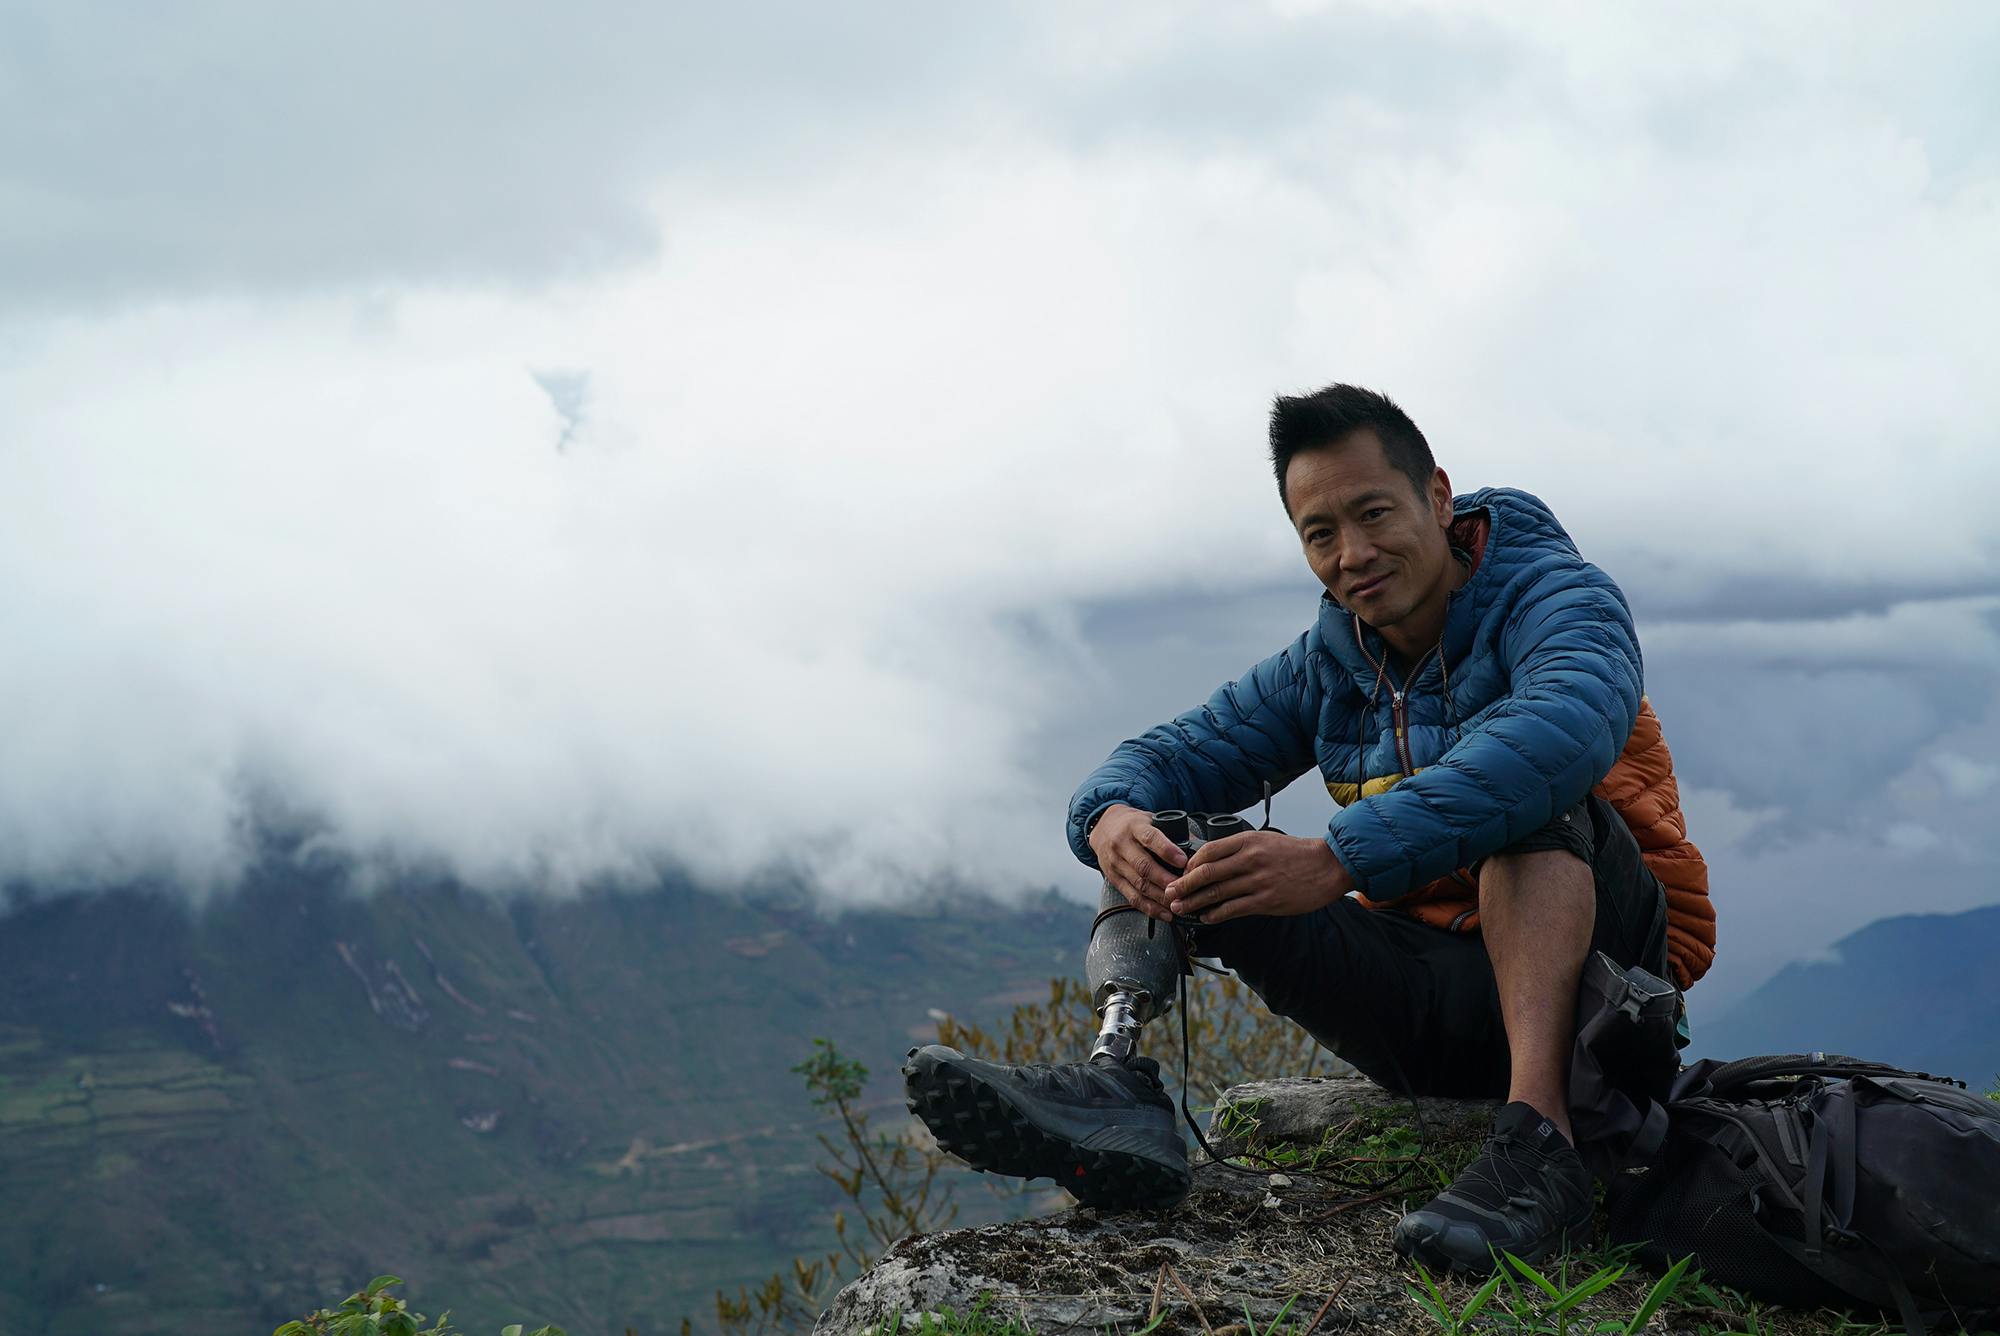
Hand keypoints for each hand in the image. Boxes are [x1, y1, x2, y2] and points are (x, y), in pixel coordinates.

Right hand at [1087, 804, 1188, 922]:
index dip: (1167, 850)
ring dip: (1160, 897)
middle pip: (1144, 866)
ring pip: (1139, 885)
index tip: (1183, 861)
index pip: (1150, 838)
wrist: (1103, 828)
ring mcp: (1116, 864)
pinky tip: (1165, 913)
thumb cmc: (1133, 825)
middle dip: (1165, 880)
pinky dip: (1150, 908)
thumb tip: (1199, 846)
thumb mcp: (1150, 819)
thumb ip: (1171, 832)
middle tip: (1184, 889)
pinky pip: (1132, 897)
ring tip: (1178, 904)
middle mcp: (1122, 845)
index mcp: (1134, 827)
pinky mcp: (1114, 879)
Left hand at [1166, 831, 1353, 923]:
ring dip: (1194, 903)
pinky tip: (1205, 918)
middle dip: (1183, 885)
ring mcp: (1258, 881)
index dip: (1189, 864)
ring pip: (1216, 893)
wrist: (1327, 866)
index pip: (1208, 851)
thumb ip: (1239, 848)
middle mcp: (1250, 859)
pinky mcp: (1267, 901)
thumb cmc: (1295, 853)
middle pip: (1206, 873)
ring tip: (1180, 909)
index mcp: (1247, 841)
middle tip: (1168, 893)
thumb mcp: (1264, 840)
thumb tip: (1210, 859)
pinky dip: (1215, 914)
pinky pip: (1233, 909)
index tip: (1180, 873)